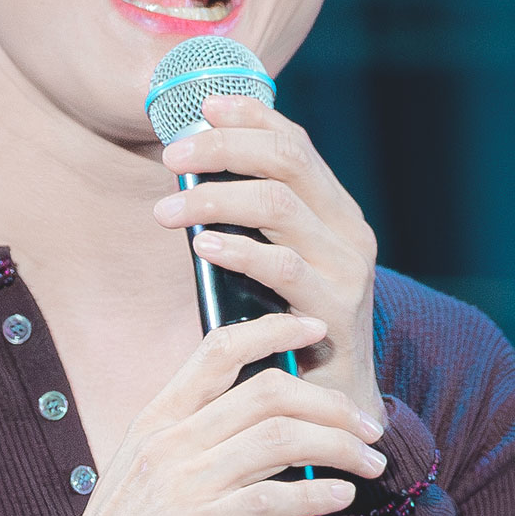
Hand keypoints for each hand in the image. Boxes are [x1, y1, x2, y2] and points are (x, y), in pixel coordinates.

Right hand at [49, 312, 386, 515]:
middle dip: (331, 403)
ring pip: (279, 441)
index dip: (273, 329)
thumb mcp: (146, 471)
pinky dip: (315, 495)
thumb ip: (191, 441)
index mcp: (157, 418)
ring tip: (370, 463)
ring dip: (338, 448)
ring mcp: (181, 484)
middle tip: (368, 426)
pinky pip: (270, 500)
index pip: (218, 348)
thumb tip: (260, 428)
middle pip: (267, 393)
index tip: (316, 328)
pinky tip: (341, 498)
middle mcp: (169, 441)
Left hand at [151, 91, 385, 429]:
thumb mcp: (274, 265)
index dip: (249, 116)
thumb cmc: (288, 331)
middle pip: (287, 160)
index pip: (295, 142)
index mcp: (334, 211)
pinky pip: (283, 267)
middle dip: (222, 148)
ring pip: (279, 204)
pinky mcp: (336, 310)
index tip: (202, 105)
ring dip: (213, 198)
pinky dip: (238, 250)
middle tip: (170, 155)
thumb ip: (249, 223)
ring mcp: (348, 269)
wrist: (335, 410)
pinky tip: (202, 246)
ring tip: (165, 210)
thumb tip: (190, 172)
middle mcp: (348, 231)